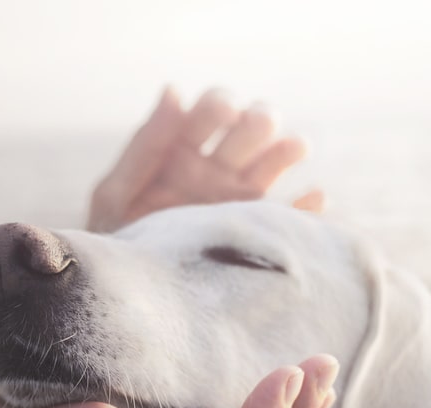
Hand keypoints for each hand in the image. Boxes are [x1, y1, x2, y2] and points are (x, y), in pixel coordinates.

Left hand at [88, 87, 324, 233]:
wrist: (130, 295)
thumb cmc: (116, 241)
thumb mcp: (117, 193)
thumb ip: (146, 145)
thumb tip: (174, 90)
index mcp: (182, 150)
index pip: (213, 109)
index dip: (221, 104)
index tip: (223, 112)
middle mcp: (216, 169)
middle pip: (252, 127)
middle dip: (258, 119)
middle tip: (253, 127)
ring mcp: (240, 200)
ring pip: (277, 161)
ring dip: (287, 149)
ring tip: (292, 150)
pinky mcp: (257, 233)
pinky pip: (294, 217)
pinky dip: (310, 206)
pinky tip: (314, 198)